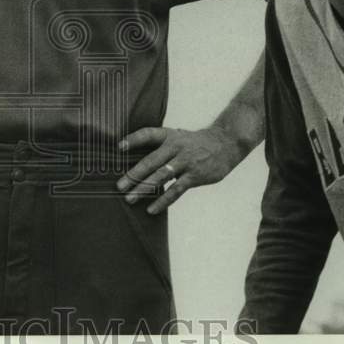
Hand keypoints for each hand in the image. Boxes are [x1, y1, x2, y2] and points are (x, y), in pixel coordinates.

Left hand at [116, 125, 241, 213]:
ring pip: (161, 176)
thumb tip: (135, 162)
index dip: (133, 139)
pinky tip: (151, 209)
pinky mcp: (194, 176)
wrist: (225, 144)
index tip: (119, 147)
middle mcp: (175, 147)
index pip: (148, 134)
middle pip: (151, 161)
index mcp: (169, 136)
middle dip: (134, 174)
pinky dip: (163, 200)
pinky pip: (176, 190)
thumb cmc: (194, 143)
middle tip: (119, 186)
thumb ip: (160, 147)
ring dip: (144, 188)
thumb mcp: (177, 137)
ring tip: (130, 198)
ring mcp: (185, 162)